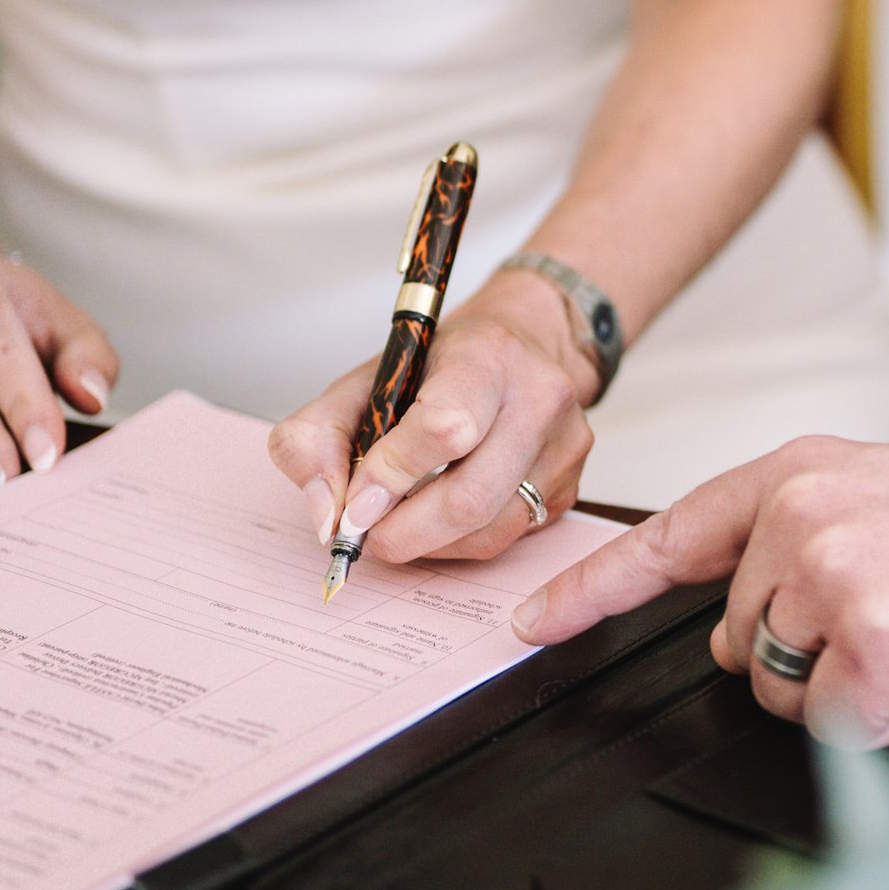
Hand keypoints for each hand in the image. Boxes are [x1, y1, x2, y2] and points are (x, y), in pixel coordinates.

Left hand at [269, 273, 596, 563]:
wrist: (522, 346)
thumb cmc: (440, 366)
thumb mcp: (364, 380)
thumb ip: (317, 438)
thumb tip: (327, 515)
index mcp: (486, 356)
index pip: (445, 428)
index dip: (392, 476)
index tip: (356, 505)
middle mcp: (539, 398)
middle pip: (470, 497)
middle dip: (404, 531)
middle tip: (367, 534)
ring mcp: (564, 446)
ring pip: (490, 530)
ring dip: (429, 544)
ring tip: (398, 524)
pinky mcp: (571, 487)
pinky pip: (508, 538)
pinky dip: (459, 543)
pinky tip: (438, 520)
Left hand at [511, 438, 888, 748]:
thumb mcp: (880, 495)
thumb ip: (796, 534)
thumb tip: (738, 609)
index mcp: (799, 475)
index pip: (671, 536)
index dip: (593, 588)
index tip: (535, 621)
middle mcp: (801, 520)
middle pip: (736, 641)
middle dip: (802, 655)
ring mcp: (832, 581)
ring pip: (779, 691)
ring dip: (844, 690)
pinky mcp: (871, 648)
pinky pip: (835, 728)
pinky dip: (885, 720)